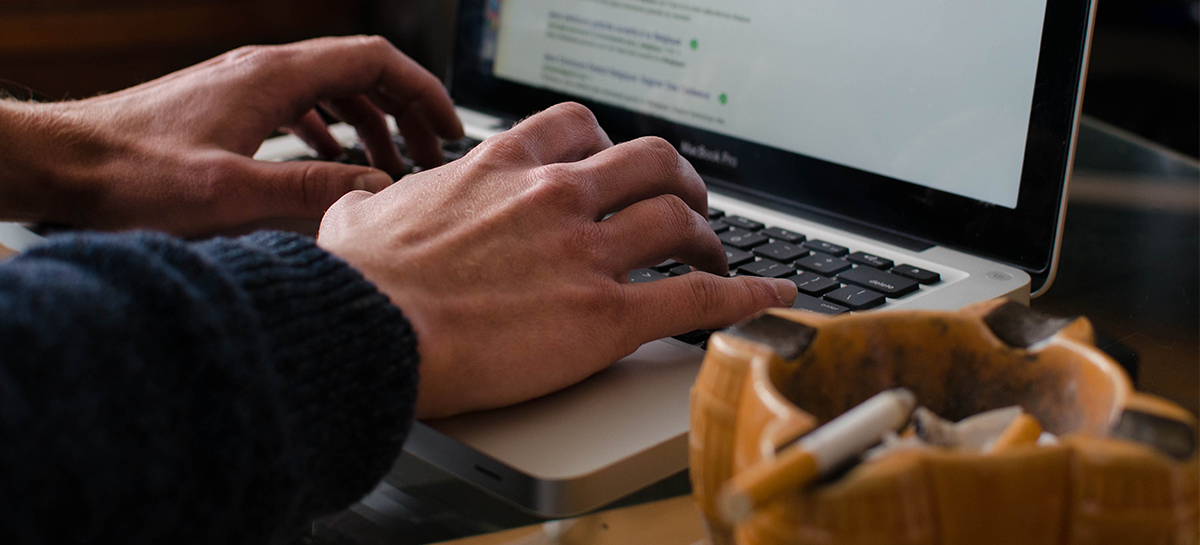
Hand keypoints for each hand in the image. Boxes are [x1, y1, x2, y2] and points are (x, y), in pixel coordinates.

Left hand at [0, 36, 461, 234]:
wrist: (58, 163)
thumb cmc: (129, 174)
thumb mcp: (229, 193)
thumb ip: (311, 189)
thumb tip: (378, 190)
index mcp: (273, 77)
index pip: (373, 61)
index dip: (422, 91)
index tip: (449, 128)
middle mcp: (261, 70)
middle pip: (358, 72)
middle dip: (403, 111)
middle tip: (430, 155)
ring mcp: (241, 86)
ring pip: (328, 90)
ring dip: (368, 125)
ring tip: (389, 167)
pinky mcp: (224, 108)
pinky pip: (296, 105)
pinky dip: (328, 129)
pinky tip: (329, 160)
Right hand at [317, 102, 798, 417]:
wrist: (371, 333)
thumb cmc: (362, 282)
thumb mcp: (363, 212)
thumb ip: (385, 199)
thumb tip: (368, 205)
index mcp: (503, 166)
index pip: (580, 127)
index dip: (611, 146)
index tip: (619, 166)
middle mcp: (556, 196)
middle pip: (650, 161)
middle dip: (678, 179)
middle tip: (685, 201)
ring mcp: (587, 253)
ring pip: (679, 220)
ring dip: (707, 235)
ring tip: (714, 254)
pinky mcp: (607, 315)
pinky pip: (697, 298)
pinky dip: (745, 295)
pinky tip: (770, 298)